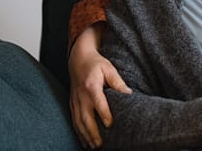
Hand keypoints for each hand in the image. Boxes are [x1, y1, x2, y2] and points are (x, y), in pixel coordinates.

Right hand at [68, 25, 131, 148]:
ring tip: (93, 147)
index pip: (98, 103)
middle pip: (86, 117)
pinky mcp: (72, 104)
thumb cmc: (96, 63)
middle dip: (92, 132)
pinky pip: (74, 120)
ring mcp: (75, 101)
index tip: (110, 125)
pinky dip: (78, 132)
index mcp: (92, 86)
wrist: (78, 59)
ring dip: (85, 136)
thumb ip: (118, 82)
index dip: (104, 114)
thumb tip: (129, 94)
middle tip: (101, 144)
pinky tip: (84, 141)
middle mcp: (81, 96)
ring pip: (78, 122)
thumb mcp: (109, 68)